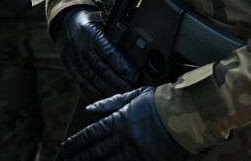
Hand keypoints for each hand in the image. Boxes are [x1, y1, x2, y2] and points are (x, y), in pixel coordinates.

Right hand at [55, 8, 138, 101]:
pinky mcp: (72, 69)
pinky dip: (93, 94)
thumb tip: (134, 41)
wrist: (64, 22)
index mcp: (91, 34)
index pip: (109, 52)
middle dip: (118, 82)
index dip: (122, 65)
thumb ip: (113, 32)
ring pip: (93, 80)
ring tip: (121, 98)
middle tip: (132, 90)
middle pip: (102, 69)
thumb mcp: (101, 20)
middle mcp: (82, 49)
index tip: (134, 74)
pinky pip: (82, 85)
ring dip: (108, 91)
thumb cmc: (88, 21)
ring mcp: (75, 60)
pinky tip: (104, 100)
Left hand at [63, 86, 187, 160]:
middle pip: (95, 152)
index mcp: (118, 121)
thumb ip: (110, 102)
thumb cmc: (160, 102)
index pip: (91, 134)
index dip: (77, 141)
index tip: (67, 146)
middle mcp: (122, 139)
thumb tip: (90, 109)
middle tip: (68, 159)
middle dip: (80, 157)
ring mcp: (133, 153)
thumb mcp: (133, 95)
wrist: (183, 114)